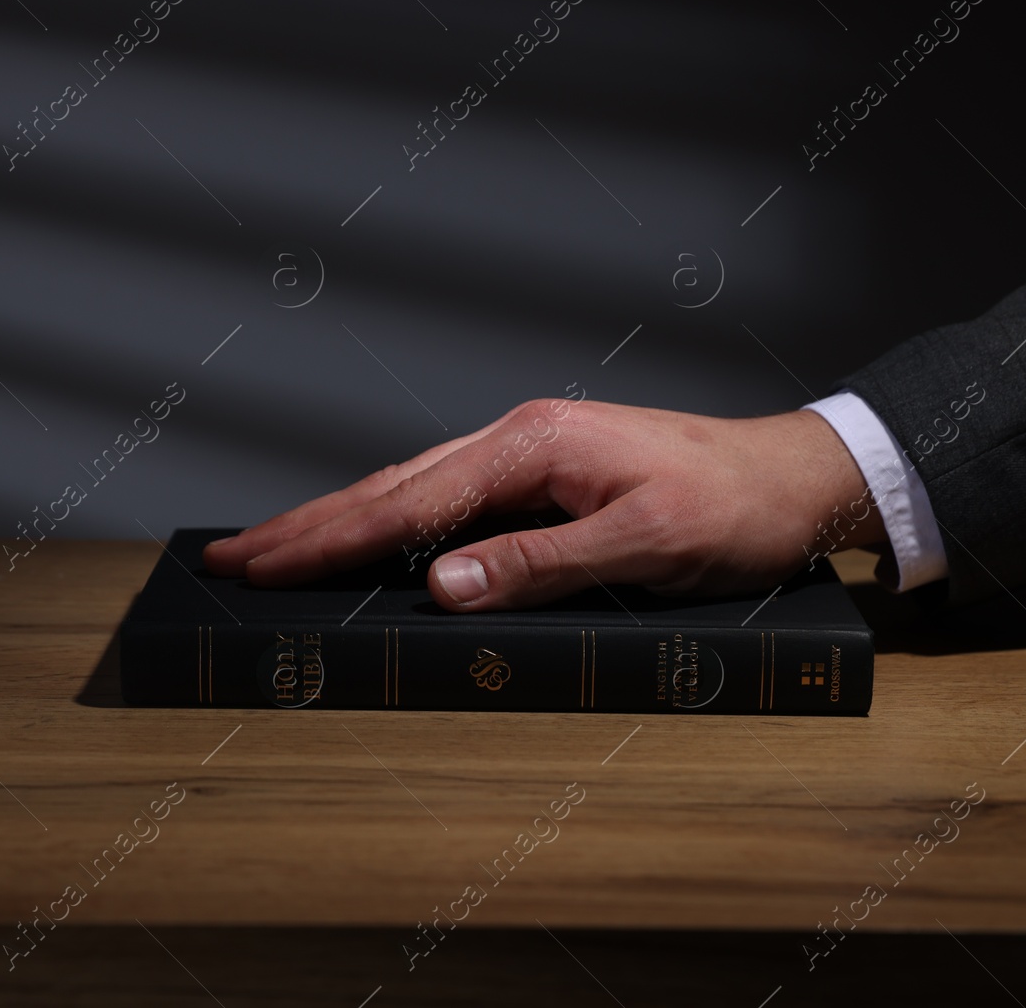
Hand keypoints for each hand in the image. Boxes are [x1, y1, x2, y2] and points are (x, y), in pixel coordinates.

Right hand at [201, 399, 885, 610]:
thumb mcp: (648, 545)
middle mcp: (520, 439)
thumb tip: (442, 586)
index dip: (328, 537)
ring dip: (339, 522)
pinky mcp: (543, 475)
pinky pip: (448, 500)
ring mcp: (529, 453)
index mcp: (534, 444)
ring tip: (273, 551)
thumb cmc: (735, 509)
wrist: (795, 476)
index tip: (259, 564)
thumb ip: (542, 565)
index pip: (409, 500)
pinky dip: (392, 522)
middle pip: (391, 486)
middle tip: (230, 558)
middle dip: (306, 526)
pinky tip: (367, 541)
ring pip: (412, 489)